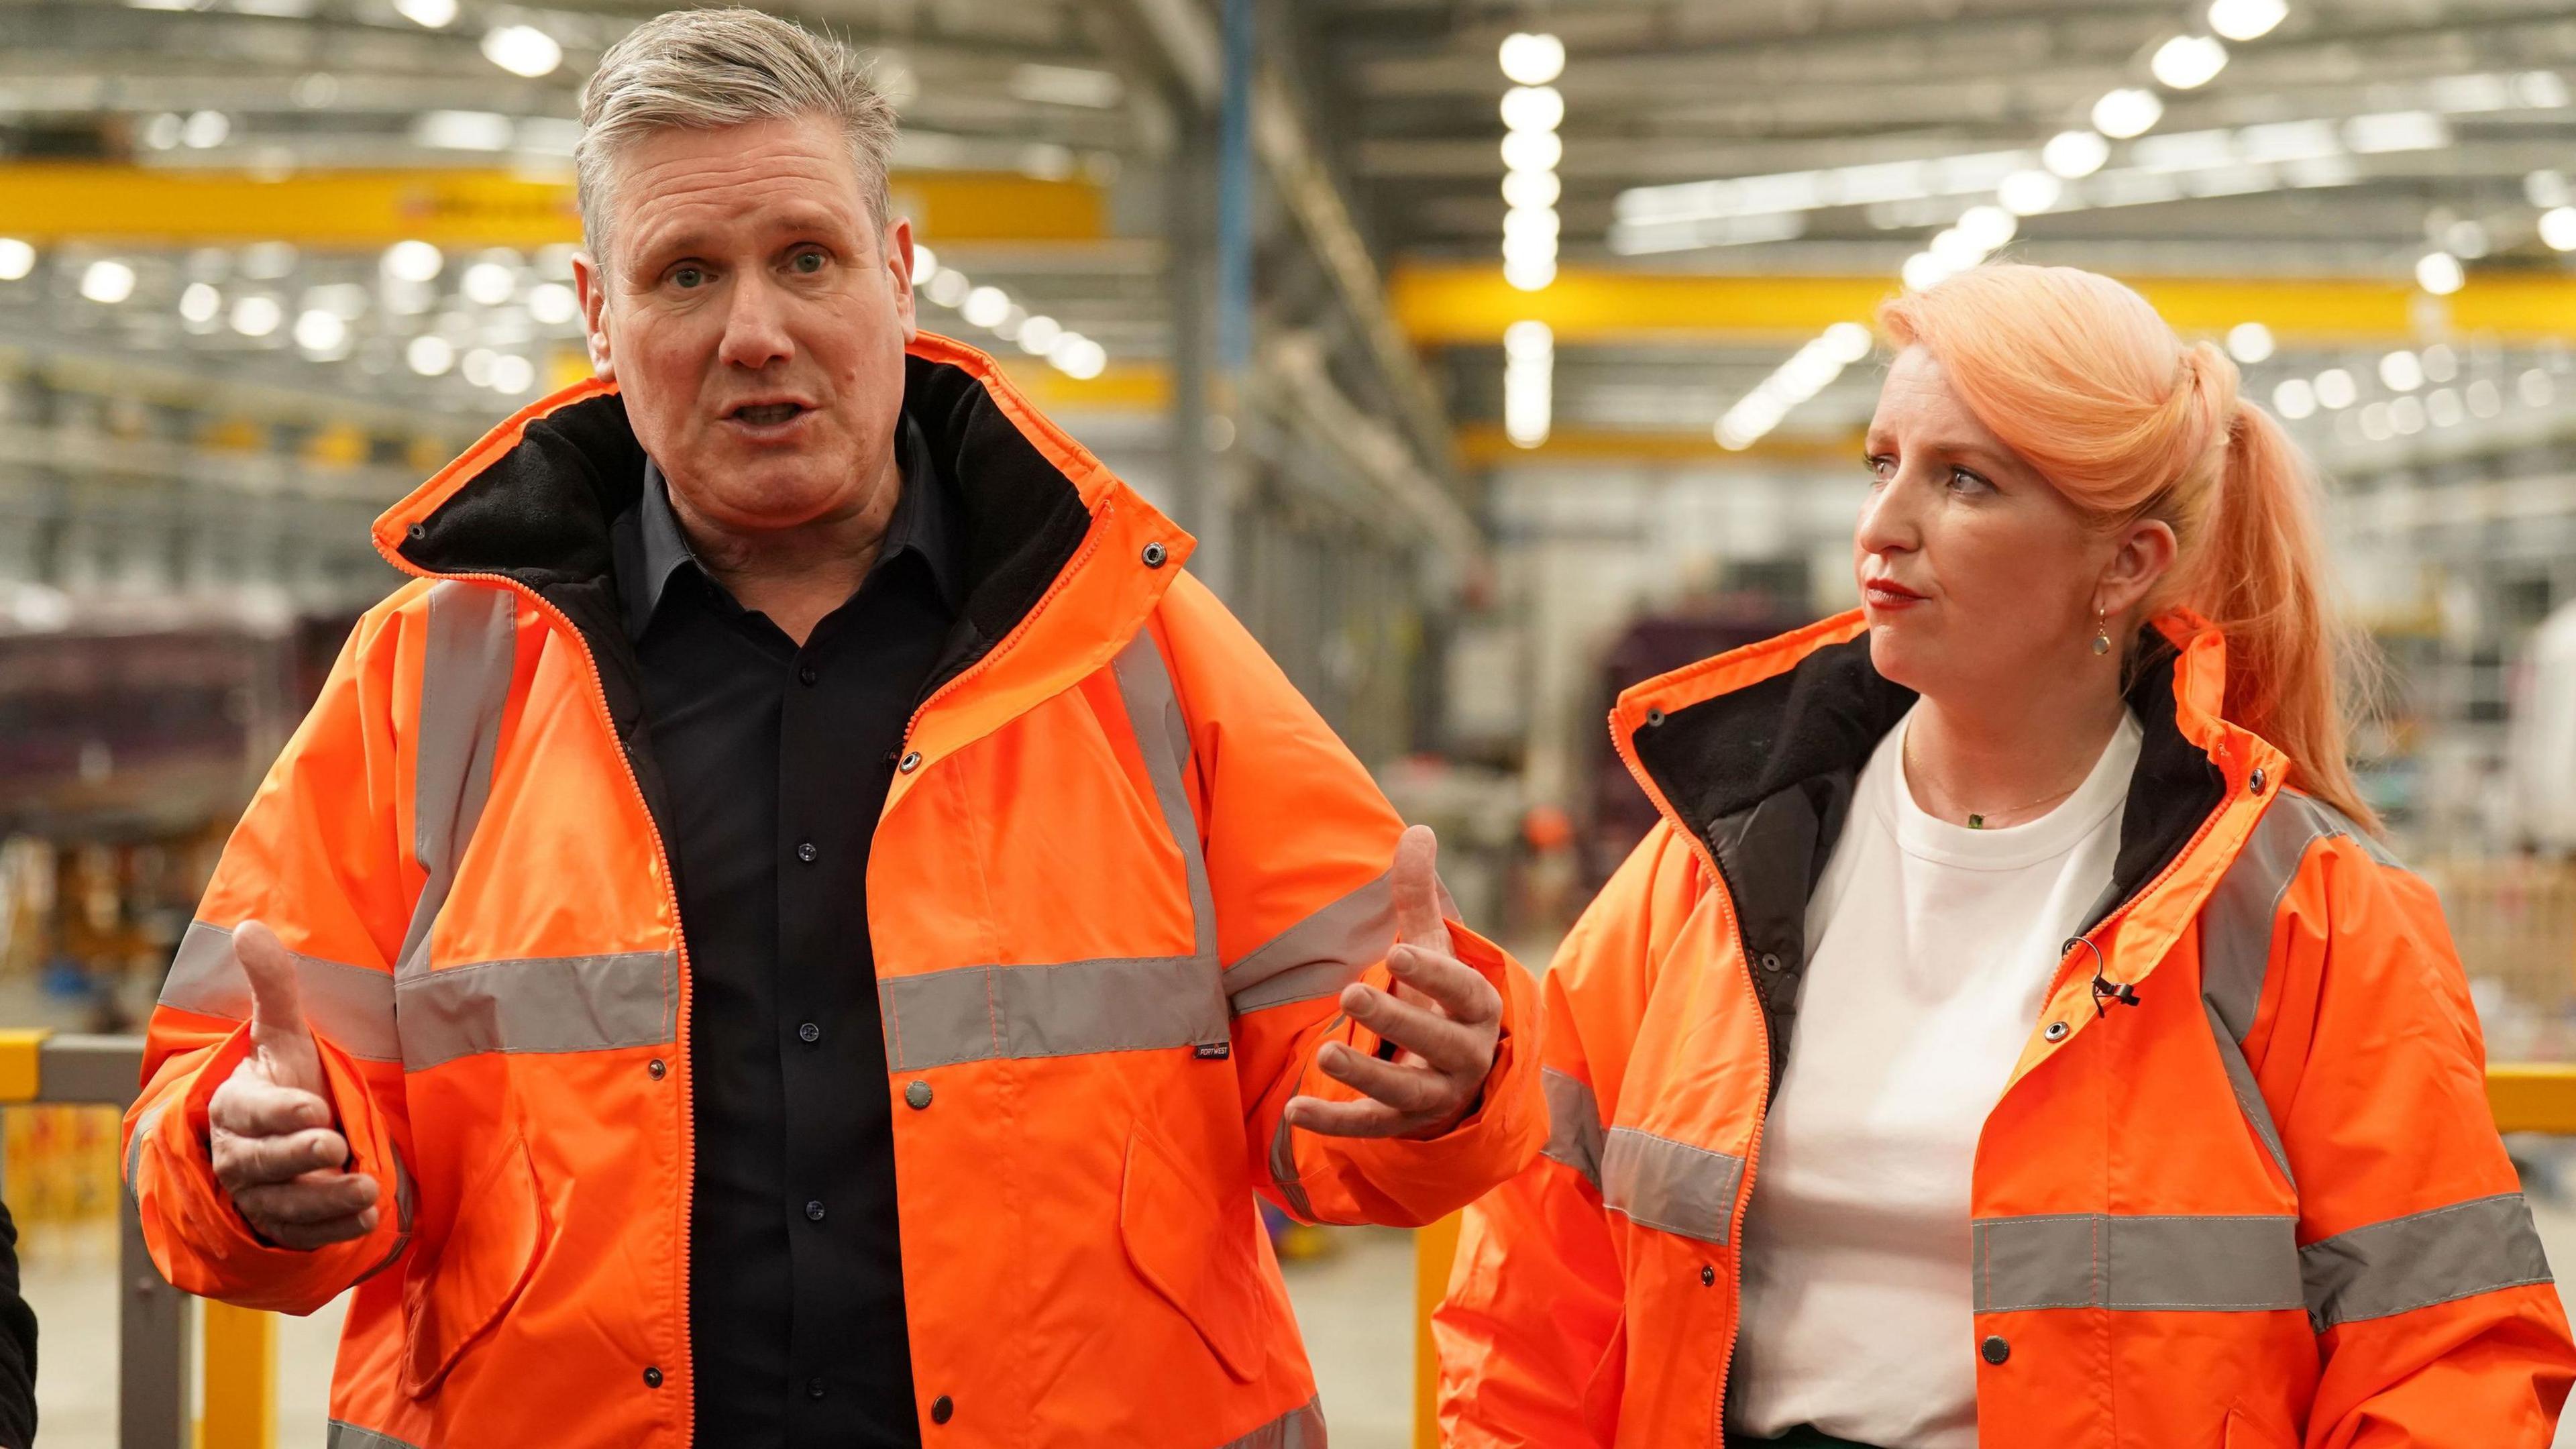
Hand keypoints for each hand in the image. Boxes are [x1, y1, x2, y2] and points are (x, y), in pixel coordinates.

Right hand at [205, 921, 379, 1249]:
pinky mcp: (285, 1224)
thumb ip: (272, 987)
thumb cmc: (285, 1079)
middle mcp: (243, 1156)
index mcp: (237, 1106)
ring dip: (324, 1201)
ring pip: (286, 1204)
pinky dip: (334, 1230)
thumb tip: (247, 927)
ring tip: (366, 1191)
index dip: (280, 1113)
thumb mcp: (284, 1033)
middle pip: (263, 1162)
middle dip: (298, 1157)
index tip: (312, 1108)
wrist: (286, 1138)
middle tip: (335, 1145)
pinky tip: (368, 1219)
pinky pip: (305, 1233)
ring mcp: (263, 1195)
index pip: (252, 1113)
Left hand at [1283, 825, 1502, 1139]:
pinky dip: (1334, 1122)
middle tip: (1351, 993)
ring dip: (1366, 1073)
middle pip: (1436, 1041)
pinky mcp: (1400, 1123)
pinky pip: (1369, 1127)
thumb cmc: (1439, 997)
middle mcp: (1463, 1055)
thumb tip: (1418, 830)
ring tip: (1325, 1053)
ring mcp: (1434, 1094)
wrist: (1463, 1075)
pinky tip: (1295, 1110)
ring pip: (1405, 1090)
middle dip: (1396, 1019)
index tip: (1399, 951)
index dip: (1433, 972)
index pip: (1460, 990)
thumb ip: (1419, 894)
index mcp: (1475, 1007)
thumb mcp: (1433, 947)